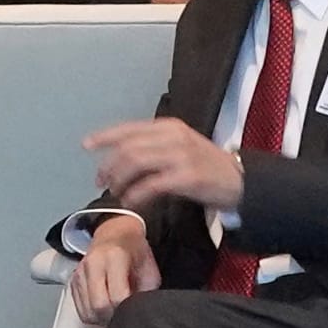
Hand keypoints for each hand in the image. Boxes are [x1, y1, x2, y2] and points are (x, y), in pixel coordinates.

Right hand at [69, 215, 160, 325]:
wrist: (115, 234)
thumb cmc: (134, 251)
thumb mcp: (149, 269)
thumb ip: (146, 292)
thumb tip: (139, 313)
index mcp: (115, 257)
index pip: (117, 297)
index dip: (127, 310)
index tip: (134, 311)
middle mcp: (94, 263)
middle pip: (99, 306)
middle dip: (113, 317)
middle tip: (124, 315)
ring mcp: (80, 272)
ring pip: (88, 312)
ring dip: (103, 319)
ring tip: (115, 311)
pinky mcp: (73, 281)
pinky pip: (81, 310)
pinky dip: (93, 315)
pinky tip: (105, 308)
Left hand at [86, 118, 243, 213]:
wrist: (240, 180)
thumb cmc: (207, 166)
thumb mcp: (180, 147)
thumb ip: (153, 148)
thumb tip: (120, 160)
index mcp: (169, 126)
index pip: (129, 128)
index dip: (105, 136)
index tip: (87, 145)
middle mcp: (173, 136)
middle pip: (128, 148)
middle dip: (109, 166)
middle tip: (101, 181)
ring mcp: (180, 155)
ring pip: (136, 163)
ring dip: (120, 180)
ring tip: (117, 192)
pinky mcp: (186, 177)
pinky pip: (151, 185)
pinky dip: (136, 194)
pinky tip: (132, 201)